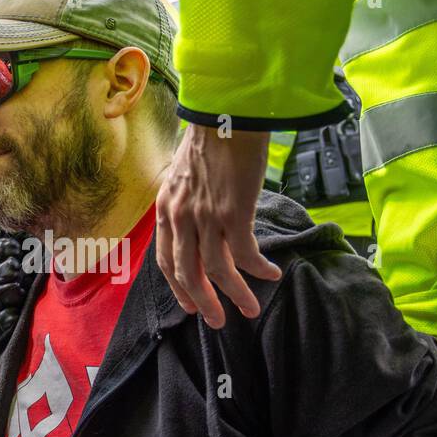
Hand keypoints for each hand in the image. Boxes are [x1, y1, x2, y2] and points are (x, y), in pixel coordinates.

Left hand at [156, 122, 281, 327]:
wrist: (228, 114)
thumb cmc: (213, 142)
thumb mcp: (186, 177)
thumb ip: (188, 204)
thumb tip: (204, 226)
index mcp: (166, 209)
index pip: (166, 261)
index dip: (179, 288)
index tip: (190, 305)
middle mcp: (181, 217)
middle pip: (188, 274)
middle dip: (204, 303)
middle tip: (219, 321)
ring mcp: (205, 217)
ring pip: (216, 271)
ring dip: (235, 294)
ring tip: (251, 308)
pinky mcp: (232, 213)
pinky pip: (245, 255)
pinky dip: (257, 270)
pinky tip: (270, 275)